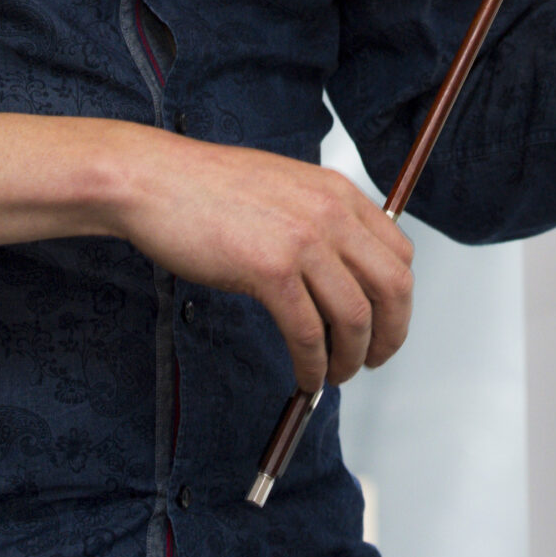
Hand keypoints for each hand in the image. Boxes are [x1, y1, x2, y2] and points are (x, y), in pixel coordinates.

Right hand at [107, 132, 414, 393]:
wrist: (155, 181)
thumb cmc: (208, 188)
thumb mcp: (286, 188)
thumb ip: (321, 220)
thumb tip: (343, 272)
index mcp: (338, 192)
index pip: (400, 254)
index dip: (399, 301)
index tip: (385, 324)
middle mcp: (330, 213)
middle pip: (391, 288)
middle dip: (389, 335)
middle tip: (372, 360)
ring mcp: (303, 240)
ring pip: (355, 317)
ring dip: (351, 358)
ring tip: (335, 374)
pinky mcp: (270, 270)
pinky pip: (308, 333)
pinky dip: (313, 364)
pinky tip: (306, 374)